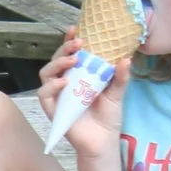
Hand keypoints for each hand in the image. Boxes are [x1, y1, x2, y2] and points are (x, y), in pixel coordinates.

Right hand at [36, 29, 125, 157]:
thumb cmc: (107, 116)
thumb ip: (120, 77)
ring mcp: (56, 95)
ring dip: (57, 63)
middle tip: (79, 43)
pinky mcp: (52, 108)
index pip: (70, 54)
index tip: (76, 29)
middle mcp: (64, 82)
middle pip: (56, 60)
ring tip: (73, 60)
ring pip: (46, 73)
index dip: (69, 40)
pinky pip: (44, 94)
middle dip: (64, 49)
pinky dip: (52, 86)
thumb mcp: (117, 93)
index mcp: (78, 75)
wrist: (103, 141)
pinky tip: (64, 82)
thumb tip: (126, 58)